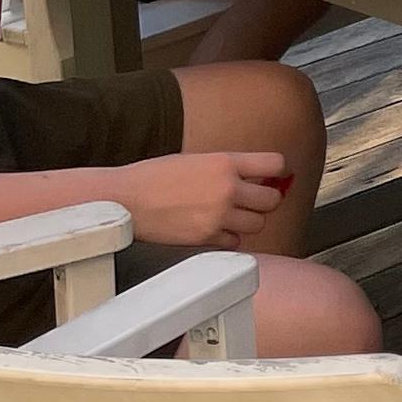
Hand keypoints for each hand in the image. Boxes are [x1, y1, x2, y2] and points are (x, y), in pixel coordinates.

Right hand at [116, 149, 293, 248]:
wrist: (124, 200)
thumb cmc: (153, 177)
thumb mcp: (195, 159)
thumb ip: (226, 168)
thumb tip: (253, 175)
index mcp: (225, 162)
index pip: (276, 164)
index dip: (278, 171)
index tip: (274, 176)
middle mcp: (227, 188)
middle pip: (273, 199)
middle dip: (264, 200)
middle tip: (252, 200)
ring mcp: (218, 215)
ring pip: (258, 223)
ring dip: (248, 221)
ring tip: (231, 215)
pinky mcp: (206, 238)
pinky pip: (235, 242)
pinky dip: (229, 238)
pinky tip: (214, 229)